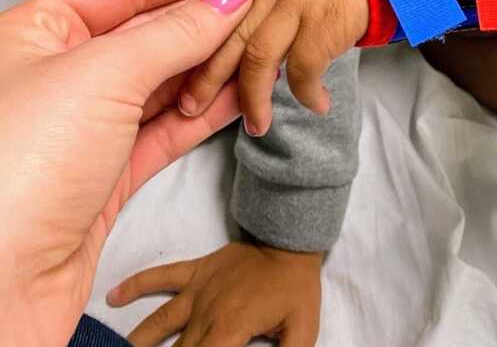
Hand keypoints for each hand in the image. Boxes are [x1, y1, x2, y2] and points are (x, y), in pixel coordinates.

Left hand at [0, 0, 262, 346]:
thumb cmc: (12, 174)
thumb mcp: (102, 75)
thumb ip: (175, 31)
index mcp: (37, 32)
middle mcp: (59, 75)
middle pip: (150, 28)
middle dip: (208, 14)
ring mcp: (85, 128)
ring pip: (164, 80)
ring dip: (216, 63)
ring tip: (265, 41)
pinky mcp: (108, 178)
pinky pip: (169, 129)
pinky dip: (209, 110)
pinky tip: (243, 90)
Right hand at [108, 239, 322, 346]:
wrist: (290, 241)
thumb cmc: (296, 289)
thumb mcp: (303, 331)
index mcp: (229, 329)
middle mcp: (205, 312)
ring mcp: (197, 289)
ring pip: (160, 323)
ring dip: (139, 342)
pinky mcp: (196, 270)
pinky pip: (162, 275)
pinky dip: (136, 284)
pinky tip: (113, 296)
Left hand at [180, 0, 368, 133]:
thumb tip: (215, 31)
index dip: (188, 33)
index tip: (181, 67)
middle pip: (224, 33)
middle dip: (207, 76)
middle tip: (192, 108)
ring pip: (257, 58)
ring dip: (253, 98)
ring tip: (257, 125)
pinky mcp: (324, 22)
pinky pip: (301, 69)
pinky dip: (304, 94)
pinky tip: (315, 104)